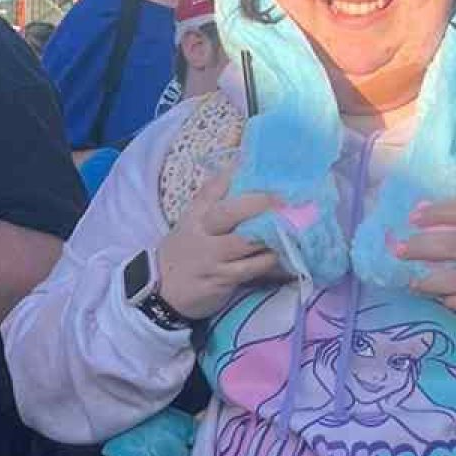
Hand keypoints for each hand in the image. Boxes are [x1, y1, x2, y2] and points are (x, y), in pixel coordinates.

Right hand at [155, 167, 282, 321]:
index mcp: (195, 215)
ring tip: (294, 225)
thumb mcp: (191, 224)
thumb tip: (242, 172)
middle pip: (229, 212)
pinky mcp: (221, 279)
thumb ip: (212, 202)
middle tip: (284, 198)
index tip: (258, 163)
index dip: (235, 173)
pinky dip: (270, 260)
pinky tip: (286, 254)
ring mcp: (211, 258)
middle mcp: (201, 233)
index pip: (213, 188)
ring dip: (271, 234)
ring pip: (244, 242)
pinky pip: (251, 269)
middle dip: (258, 203)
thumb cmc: (185, 252)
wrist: (161, 292)